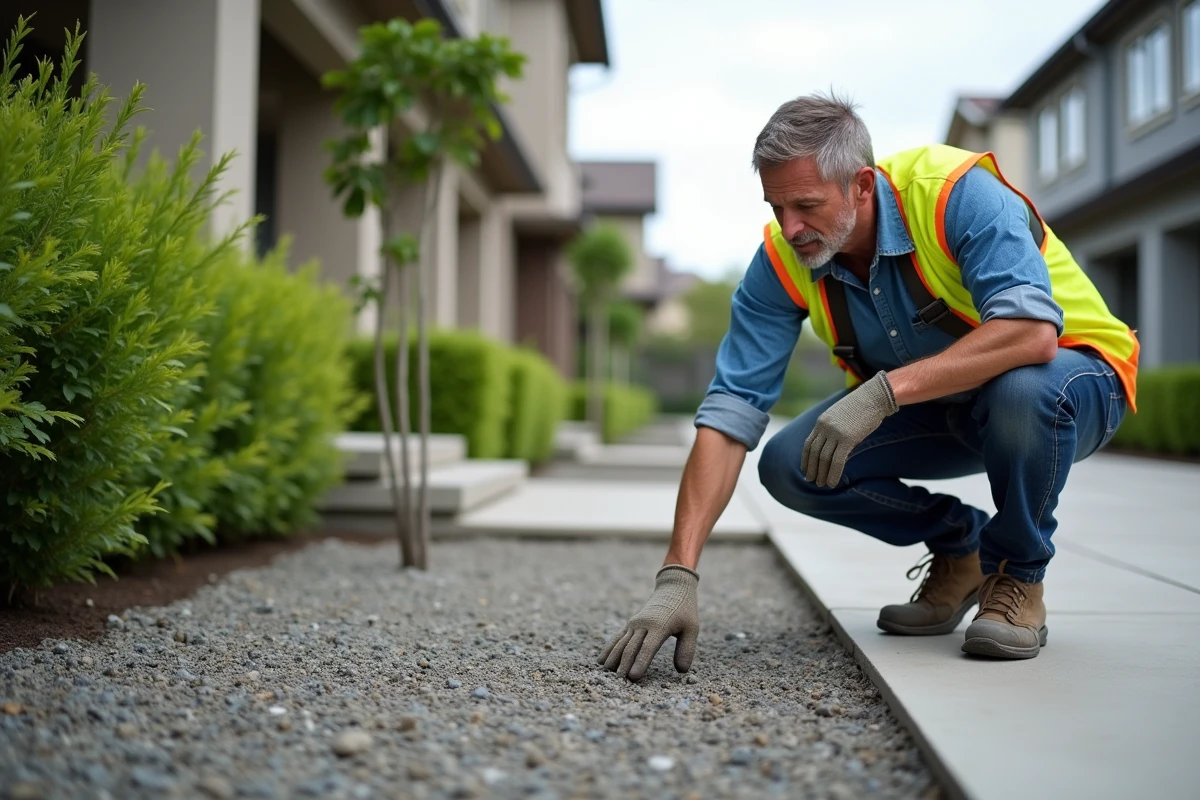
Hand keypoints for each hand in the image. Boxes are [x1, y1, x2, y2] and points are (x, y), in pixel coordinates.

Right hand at [599, 564, 698, 681]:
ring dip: (613, 658)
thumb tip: (681, 671)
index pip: (648, 647)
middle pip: (631, 647)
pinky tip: (602, 661)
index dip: (640, 662)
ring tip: (606, 674)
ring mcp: (635, 624)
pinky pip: (618, 638)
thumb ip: (686, 649)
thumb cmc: (685, 610)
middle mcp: (643, 624)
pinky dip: (609, 650)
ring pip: (621, 643)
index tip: (633, 677)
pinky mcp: (631, 624)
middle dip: (624, 665)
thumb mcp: (692, 628)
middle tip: (619, 681)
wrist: (672, 588)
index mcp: (659, 626)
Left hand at [802, 371, 897, 487]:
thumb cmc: (861, 406)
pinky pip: (837, 461)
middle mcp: (825, 427)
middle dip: (811, 469)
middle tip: (810, 480)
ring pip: (824, 458)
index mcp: (821, 421)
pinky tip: (832, 483)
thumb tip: (832, 444)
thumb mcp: (841, 415)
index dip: (806, 459)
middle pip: (814, 453)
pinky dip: (833, 474)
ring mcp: (835, 433)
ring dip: (821, 474)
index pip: (808, 444)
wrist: (874, 396)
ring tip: (821, 484)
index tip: (805, 469)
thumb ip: (833, 428)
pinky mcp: (848, 439)